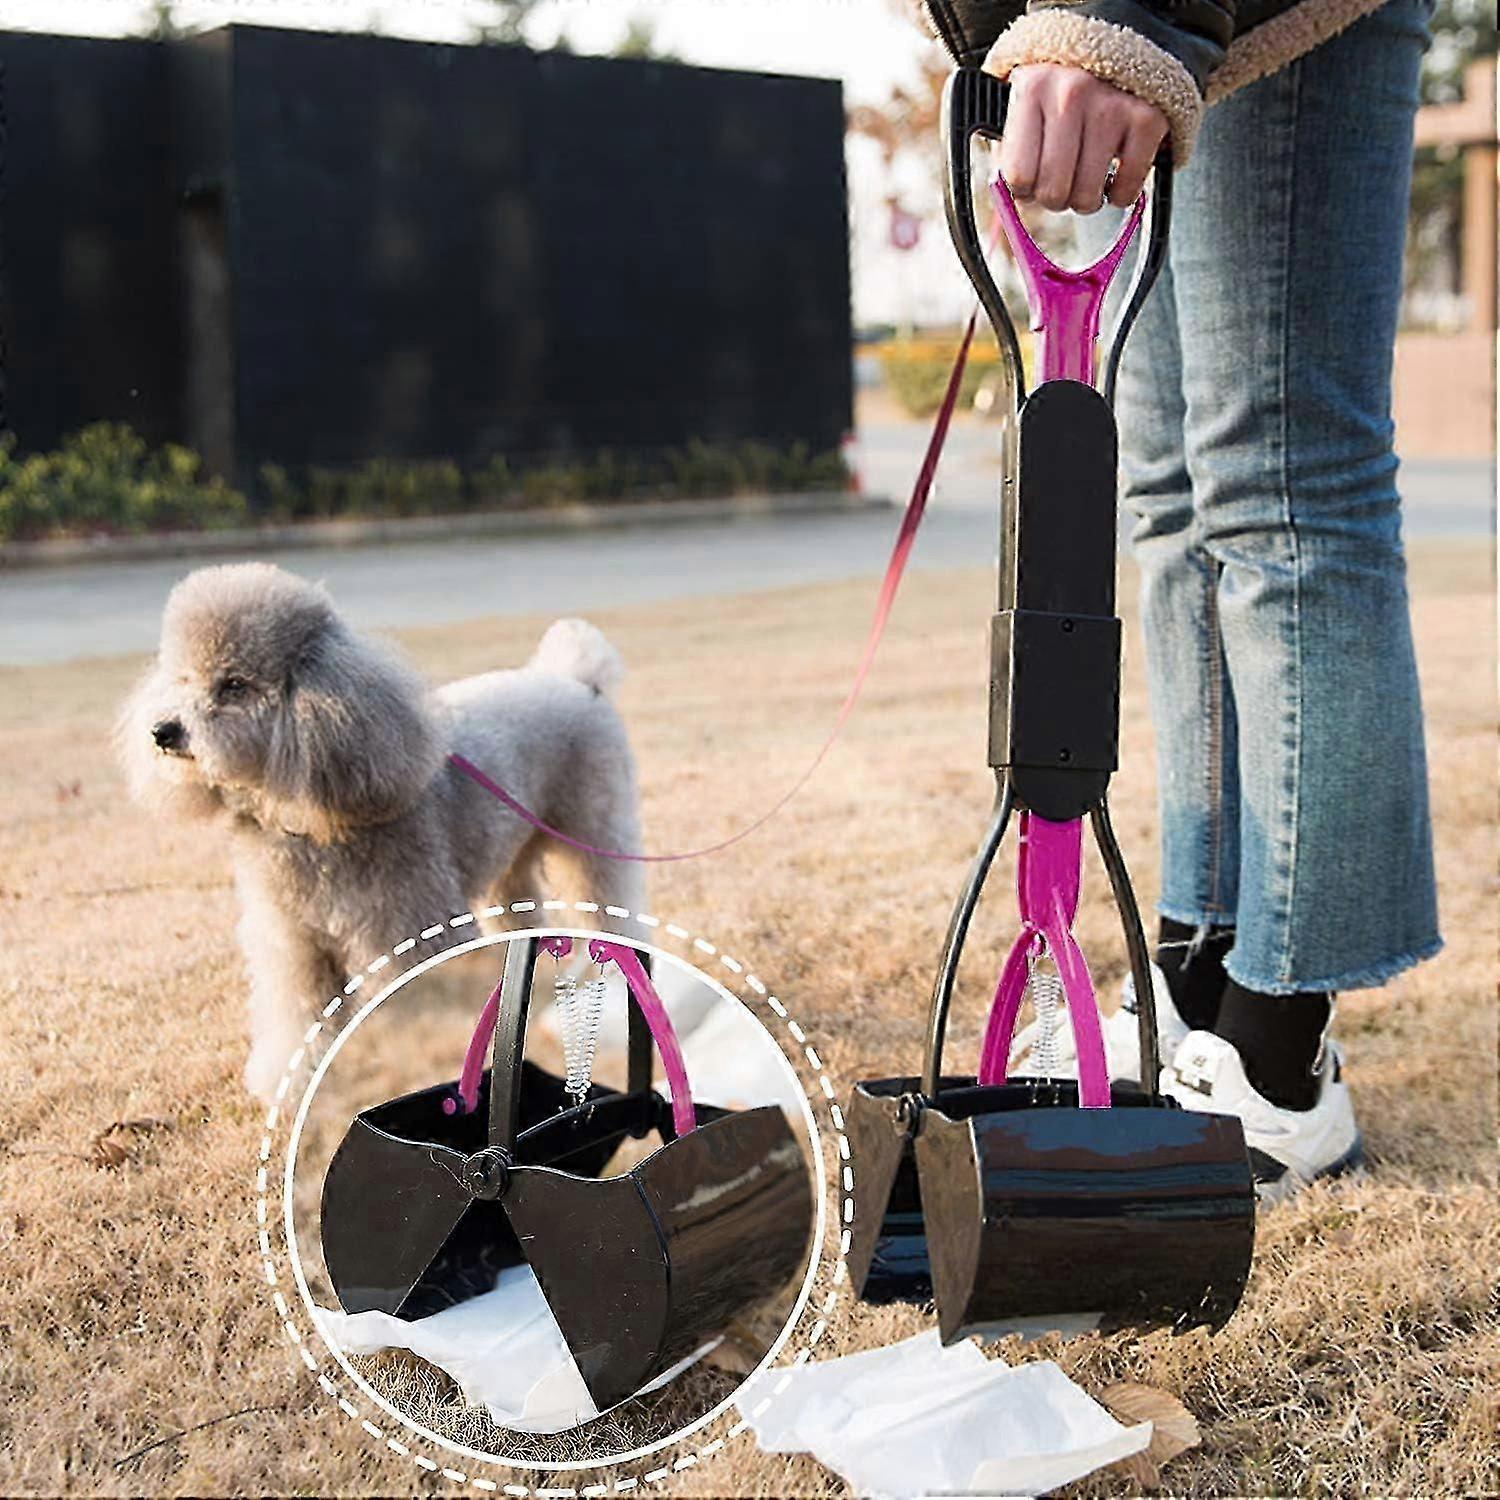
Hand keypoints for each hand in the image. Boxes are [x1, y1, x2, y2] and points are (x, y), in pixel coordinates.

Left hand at [997, 64, 1167, 212]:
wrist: (1118, 40)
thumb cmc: (1061, 88)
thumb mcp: (1025, 103)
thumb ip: (1013, 149)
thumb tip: (1016, 202)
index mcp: (1032, 90)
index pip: (1018, 176)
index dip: (1024, 190)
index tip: (1032, 181)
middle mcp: (1071, 94)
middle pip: (1053, 192)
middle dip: (1054, 200)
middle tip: (1061, 185)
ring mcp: (1111, 106)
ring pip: (1087, 197)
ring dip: (1085, 200)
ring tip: (1086, 179)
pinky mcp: (1147, 119)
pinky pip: (1126, 189)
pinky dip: (1120, 194)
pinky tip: (1115, 176)